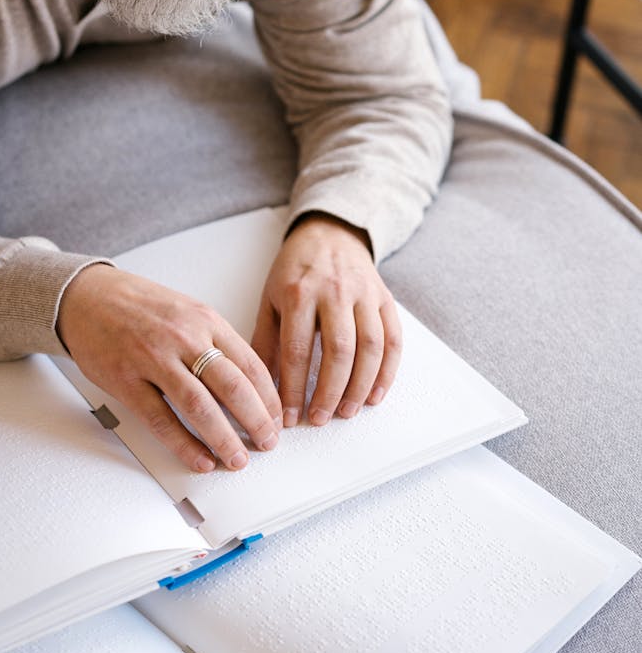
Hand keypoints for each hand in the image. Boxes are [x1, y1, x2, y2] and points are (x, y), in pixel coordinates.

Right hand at [57, 264, 281, 472]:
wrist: (87, 296)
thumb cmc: (139, 306)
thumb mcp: (188, 311)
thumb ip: (215, 342)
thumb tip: (247, 384)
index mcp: (205, 320)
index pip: (250, 364)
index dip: (269, 397)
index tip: (278, 419)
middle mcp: (184, 338)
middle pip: (232, 386)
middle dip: (256, 420)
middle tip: (268, 443)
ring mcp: (154, 359)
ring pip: (199, 406)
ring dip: (223, 438)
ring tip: (238, 459)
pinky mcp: (127, 380)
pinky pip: (161, 419)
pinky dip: (184, 444)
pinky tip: (200, 458)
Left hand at [251, 213, 401, 427]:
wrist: (330, 234)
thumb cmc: (294, 271)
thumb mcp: (270, 299)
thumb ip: (265, 342)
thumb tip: (259, 387)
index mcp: (299, 293)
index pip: (297, 349)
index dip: (294, 388)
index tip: (289, 417)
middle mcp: (334, 292)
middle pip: (339, 351)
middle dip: (330, 392)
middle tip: (320, 419)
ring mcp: (364, 294)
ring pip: (370, 347)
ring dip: (360, 386)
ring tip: (347, 411)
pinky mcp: (385, 298)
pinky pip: (393, 338)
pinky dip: (388, 371)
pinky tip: (375, 394)